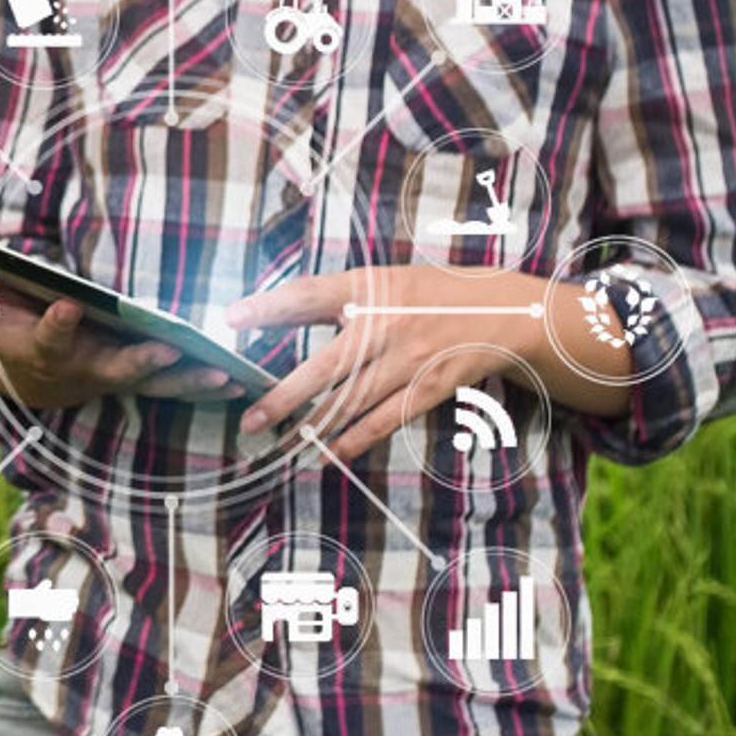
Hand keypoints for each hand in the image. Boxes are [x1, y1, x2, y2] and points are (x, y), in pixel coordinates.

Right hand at [0, 246, 243, 409]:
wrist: (31, 382)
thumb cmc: (7, 328)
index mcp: (41, 343)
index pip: (48, 333)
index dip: (57, 322)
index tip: (67, 306)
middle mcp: (81, 365)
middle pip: (110, 364)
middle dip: (137, 358)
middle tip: (163, 348)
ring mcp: (114, 376)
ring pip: (152, 380)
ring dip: (186, 377)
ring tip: (220, 370)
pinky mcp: (140, 380)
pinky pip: (175, 384)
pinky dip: (205, 382)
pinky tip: (241, 377)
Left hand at [226, 266, 616, 460]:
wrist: (506, 311)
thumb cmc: (432, 295)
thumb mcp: (384, 281)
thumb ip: (337, 297)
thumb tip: (273, 311)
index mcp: (371, 286)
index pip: (307, 295)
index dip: (267, 307)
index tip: (229, 320)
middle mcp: (387, 322)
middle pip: (325, 365)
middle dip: (284, 397)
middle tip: (249, 419)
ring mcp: (410, 357)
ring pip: (351, 400)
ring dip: (313, 426)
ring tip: (278, 443)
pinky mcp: (430, 385)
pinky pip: (386, 418)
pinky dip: (356, 439)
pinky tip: (329, 453)